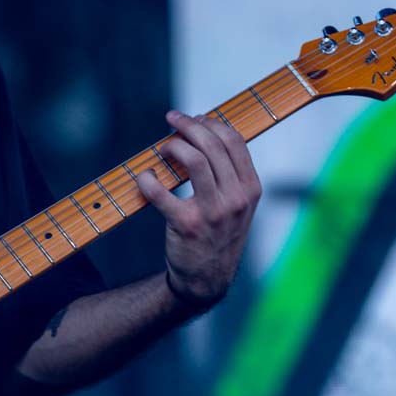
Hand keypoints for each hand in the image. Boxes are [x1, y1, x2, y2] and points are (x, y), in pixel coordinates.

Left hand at [134, 110, 261, 309]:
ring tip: (163, 148)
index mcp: (250, 189)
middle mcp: (236, 199)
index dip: (211, 122)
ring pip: (195, 161)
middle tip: (172, 120)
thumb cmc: (218, 234)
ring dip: (174, 145)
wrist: (207, 278)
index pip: (234, 141)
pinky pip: (162, 192)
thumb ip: (229, 173)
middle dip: (189, 125)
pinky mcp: (186, 225)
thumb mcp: (238, 205)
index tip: (194, 117)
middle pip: (213, 145)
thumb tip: (203, 132)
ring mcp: (213, 212)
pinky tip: (144, 177)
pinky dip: (148, 180)